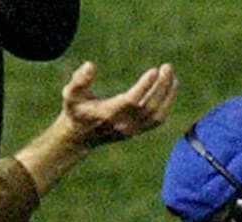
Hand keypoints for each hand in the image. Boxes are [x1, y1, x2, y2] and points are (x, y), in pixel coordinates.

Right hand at [61, 60, 177, 146]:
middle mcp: (123, 124)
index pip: (131, 101)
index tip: (154, 70)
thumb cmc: (76, 110)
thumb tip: (90, 65)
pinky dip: (167, 103)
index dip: (144, 86)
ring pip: (157, 114)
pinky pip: (157, 119)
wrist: (81, 137)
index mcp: (108, 114)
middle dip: (161, 86)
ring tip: (172, 74)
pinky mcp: (138, 131)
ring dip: (167, 94)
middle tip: (167, 67)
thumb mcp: (70, 94)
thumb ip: (78, 80)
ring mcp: (133, 130)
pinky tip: (170, 87)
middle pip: (148, 106)